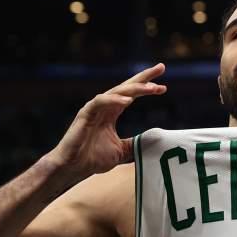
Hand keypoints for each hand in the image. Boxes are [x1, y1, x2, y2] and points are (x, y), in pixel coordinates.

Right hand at [48, 63, 166, 178]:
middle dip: (144, 77)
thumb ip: (135, 144)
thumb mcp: (121, 151)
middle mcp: (104, 107)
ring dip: (135, 88)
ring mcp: (94, 109)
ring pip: (116, 92)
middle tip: (161, 68)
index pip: (132, 94)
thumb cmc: (92, 159)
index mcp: (112, 112)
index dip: (147, 87)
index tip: (164, 86)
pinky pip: (100, 102)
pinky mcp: (84, 115)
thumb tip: (154, 142)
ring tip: (152, 88)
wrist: (72, 168)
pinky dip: (114, 100)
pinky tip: (128, 100)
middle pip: (126, 86)